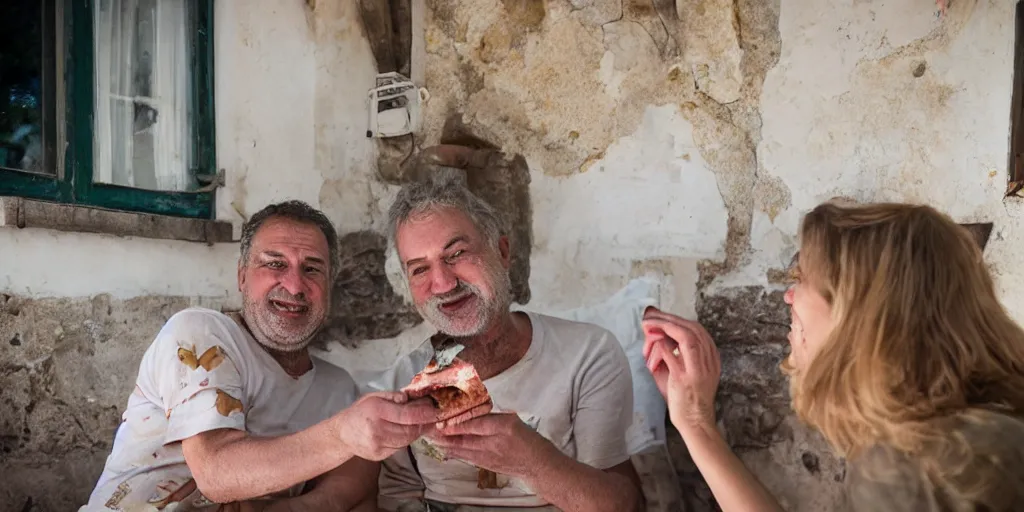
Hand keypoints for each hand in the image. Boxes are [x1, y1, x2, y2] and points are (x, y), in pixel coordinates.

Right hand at [334, 391, 438, 460]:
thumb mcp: (373, 397)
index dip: (424, 413)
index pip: (407, 415)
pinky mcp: (379, 455)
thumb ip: (393, 396)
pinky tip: (407, 431)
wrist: (342, 434)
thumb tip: (411, 398)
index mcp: (376, 411)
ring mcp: (378, 445)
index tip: (435, 409)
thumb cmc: (359, 412)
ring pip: (407, 440)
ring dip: (417, 431)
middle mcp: (377, 429)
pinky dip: (407, 439)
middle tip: (433, 416)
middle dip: (424, 423)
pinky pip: (400, 447)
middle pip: (410, 429)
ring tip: (422, 423)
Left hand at [427, 412, 556, 478]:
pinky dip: (454, 453)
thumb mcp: (513, 420)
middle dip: (445, 434)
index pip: (475, 423)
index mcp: (504, 426)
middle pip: (465, 438)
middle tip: (428, 428)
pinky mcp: (487, 465)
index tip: (441, 420)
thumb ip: (492, 417)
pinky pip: (467, 457)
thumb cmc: (527, 438)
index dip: (456, 423)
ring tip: (431, 437)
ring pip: (463, 449)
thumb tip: (470, 410)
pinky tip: (444, 449)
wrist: (538, 464)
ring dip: (446, 443)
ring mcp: (491, 456)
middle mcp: (495, 442)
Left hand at [642, 307, 720, 437]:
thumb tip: (657, 335)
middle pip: (693, 329)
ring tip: (650, 324)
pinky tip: (652, 341)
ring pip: (687, 337)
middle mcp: (708, 362)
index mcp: (711, 359)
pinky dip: (661, 344)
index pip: (699, 330)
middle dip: (670, 319)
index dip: (679, 320)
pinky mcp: (684, 379)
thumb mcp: (688, 372)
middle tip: (652, 316)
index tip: (663, 316)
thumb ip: (676, 354)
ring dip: (666, 327)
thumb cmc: (687, 398)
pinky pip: (673, 355)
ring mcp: (698, 370)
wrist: (696, 422)